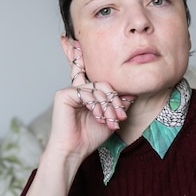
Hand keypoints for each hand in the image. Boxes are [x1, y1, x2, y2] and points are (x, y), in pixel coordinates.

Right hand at [45, 45, 135, 162]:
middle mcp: (77, 88)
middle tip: (121, 116)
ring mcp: (69, 90)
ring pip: (97, 88)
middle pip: (102, 83)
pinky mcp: (63, 94)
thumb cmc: (90, 137)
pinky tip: (98, 116)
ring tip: (112, 120)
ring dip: (108, 106)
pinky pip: (86, 93)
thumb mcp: (110, 118)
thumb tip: (132, 92)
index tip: (80, 44)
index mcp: (87, 93)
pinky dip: (95, 105)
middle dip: (114, 100)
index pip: (91, 73)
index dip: (85, 57)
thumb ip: (118, 104)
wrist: (75, 151)